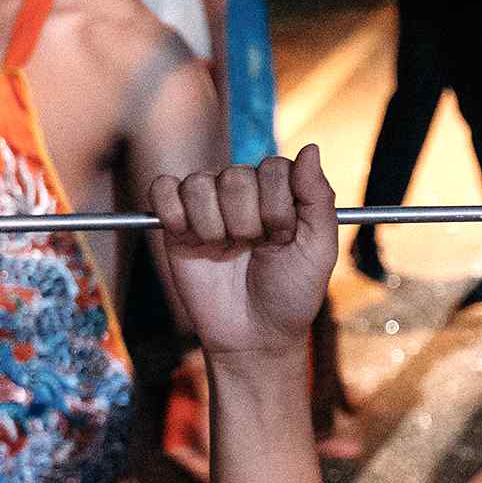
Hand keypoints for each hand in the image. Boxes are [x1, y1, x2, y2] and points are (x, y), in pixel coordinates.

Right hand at [150, 145, 338, 365]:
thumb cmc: (291, 291)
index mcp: (281, 192)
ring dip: (214, 225)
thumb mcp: (319, 248)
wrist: (254, 334)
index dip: (278, 207)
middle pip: (235, 176)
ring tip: (225, 251)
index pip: (273, 169)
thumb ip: (317, 197)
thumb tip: (310, 148)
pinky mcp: (176, 222)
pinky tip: (190, 237)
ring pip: (200, 183)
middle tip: (254, 249)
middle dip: (247, 222)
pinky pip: (163, 189)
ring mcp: (209, 205)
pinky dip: (173, 211)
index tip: (283, 238)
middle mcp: (244, 192)